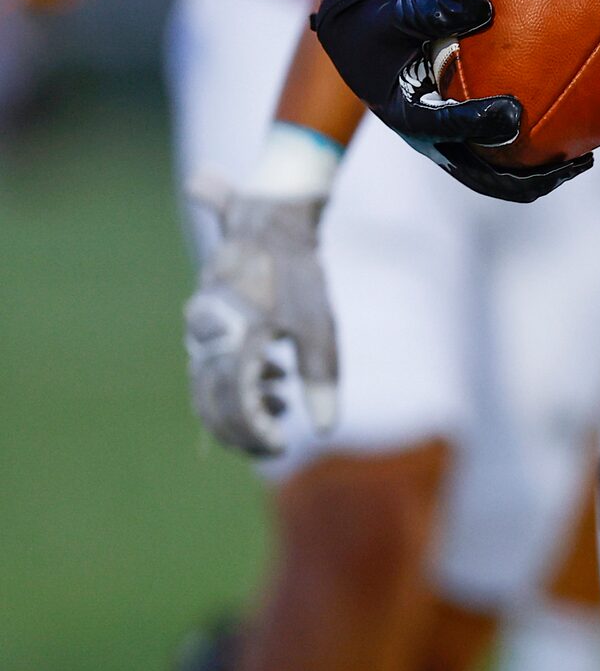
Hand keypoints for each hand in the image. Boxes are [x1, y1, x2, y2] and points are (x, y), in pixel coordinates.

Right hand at [183, 178, 335, 457]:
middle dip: (242, 430)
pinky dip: (239, 381)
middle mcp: (206, 339)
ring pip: (210, 386)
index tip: (281, 449)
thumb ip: (320, 378)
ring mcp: (200, 330)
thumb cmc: (299, 274)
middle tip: (274, 445)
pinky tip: (276, 380)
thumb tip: (327, 431)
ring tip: (284, 407)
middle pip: (212, 403)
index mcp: (232, 343)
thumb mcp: (319, 327)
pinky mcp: (205, 322)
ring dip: (243, 404)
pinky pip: (212, 364)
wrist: (271, 222)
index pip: (234, 407)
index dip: (255, 434)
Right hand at [310, 0, 592, 201]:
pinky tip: (576, 137)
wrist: (363, 38)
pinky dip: (534, 156)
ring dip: (535, 175)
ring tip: (582, 161)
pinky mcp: (461, 140)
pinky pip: (500, 159)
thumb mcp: (399, 12)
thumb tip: (483, 0)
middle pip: (477, 173)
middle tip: (568, 163)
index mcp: (405, 111)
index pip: (440, 125)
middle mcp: (427, 138)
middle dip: (522, 176)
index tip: (512, 115)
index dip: (473, 123)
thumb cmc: (385, 20)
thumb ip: (434, 9)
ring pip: (493, 175)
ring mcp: (446, 144)